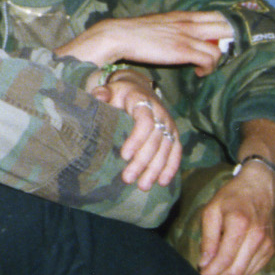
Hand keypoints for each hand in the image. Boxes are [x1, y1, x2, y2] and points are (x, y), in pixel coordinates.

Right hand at [63, 11, 231, 75]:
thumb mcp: (160, 23)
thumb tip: (186, 33)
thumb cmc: (135, 32)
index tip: (230, 38)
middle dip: (233, 40)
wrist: (118, 36)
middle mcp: (189, 24)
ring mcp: (187, 37)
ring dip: (218, 60)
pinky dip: (208, 68)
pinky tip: (199, 72)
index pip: (218, 15)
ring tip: (207, 66)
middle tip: (225, 53)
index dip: (230, 26)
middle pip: (227, 27)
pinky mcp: (183, 50)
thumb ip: (175, 26)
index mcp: (183, 16)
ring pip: (220, 47)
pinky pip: (209, 59)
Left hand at [91, 74, 181, 190]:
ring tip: (143, 186)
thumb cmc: (120, 93)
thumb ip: (103, 93)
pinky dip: (171, 168)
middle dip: (142, 162)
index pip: (145, 122)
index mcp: (144, 102)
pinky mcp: (174, 134)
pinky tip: (162, 182)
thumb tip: (98, 96)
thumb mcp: (111, 89)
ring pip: (166, 150)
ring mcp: (169, 125)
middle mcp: (160, 114)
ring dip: (155, 170)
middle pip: (155, 141)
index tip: (124, 155)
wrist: (139, 88)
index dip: (136, 139)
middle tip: (128, 178)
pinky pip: (176, 152)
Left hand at [199, 161, 274, 274]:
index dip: (212, 272)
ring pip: (246, 273)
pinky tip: (230, 262)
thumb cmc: (232, 197)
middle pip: (237, 271)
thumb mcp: (212, 210)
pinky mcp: (272, 249)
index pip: (225, 258)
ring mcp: (267, 245)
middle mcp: (257, 237)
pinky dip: (241, 271)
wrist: (260, 188)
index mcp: (239, 225)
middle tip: (206, 272)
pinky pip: (255, 269)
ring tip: (216, 266)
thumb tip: (205, 263)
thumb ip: (208, 238)